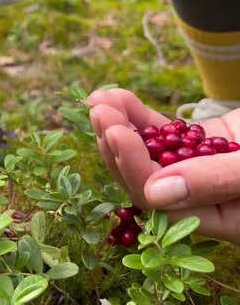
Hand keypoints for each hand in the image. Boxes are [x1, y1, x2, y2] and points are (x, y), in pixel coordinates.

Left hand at [88, 88, 239, 243]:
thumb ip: (217, 181)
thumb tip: (154, 193)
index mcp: (222, 220)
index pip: (160, 202)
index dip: (133, 166)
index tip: (116, 132)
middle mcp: (203, 201)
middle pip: (144, 178)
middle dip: (116, 144)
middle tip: (98, 111)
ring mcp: (198, 172)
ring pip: (147, 154)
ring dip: (120, 126)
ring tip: (98, 100)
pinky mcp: (199, 147)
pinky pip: (162, 136)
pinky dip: (139, 117)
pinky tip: (118, 98)